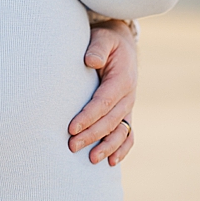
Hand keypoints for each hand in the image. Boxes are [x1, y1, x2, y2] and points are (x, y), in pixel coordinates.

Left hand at [69, 20, 136, 165]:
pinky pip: (127, 134)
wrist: (121, 44)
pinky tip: (112, 162)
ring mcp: (128, 106)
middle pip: (110, 120)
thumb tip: (91, 61)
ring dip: (107, 146)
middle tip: (71, 146)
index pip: (103, 102)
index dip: (88, 117)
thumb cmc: (106, 41)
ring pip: (120, 131)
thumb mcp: (103, 39)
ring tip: (91, 159)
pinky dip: (122, 148)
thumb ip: (97, 49)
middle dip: (91, 135)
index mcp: (122, 80)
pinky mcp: (125, 112)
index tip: (71, 128)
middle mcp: (128, 96)